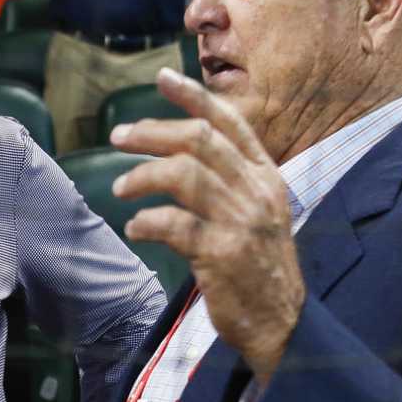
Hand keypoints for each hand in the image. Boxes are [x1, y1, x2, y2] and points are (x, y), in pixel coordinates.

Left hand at [111, 69, 303, 382]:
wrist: (282, 323)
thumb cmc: (260, 268)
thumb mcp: (259, 214)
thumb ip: (232, 182)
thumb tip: (182, 154)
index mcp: (267, 177)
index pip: (230, 123)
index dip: (194, 96)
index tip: (162, 78)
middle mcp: (257, 192)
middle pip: (199, 140)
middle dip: (153, 131)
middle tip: (119, 136)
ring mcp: (241, 222)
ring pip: (184, 174)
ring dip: (143, 176)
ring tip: (120, 188)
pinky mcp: (222, 254)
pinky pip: (174, 224)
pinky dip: (147, 222)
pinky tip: (137, 228)